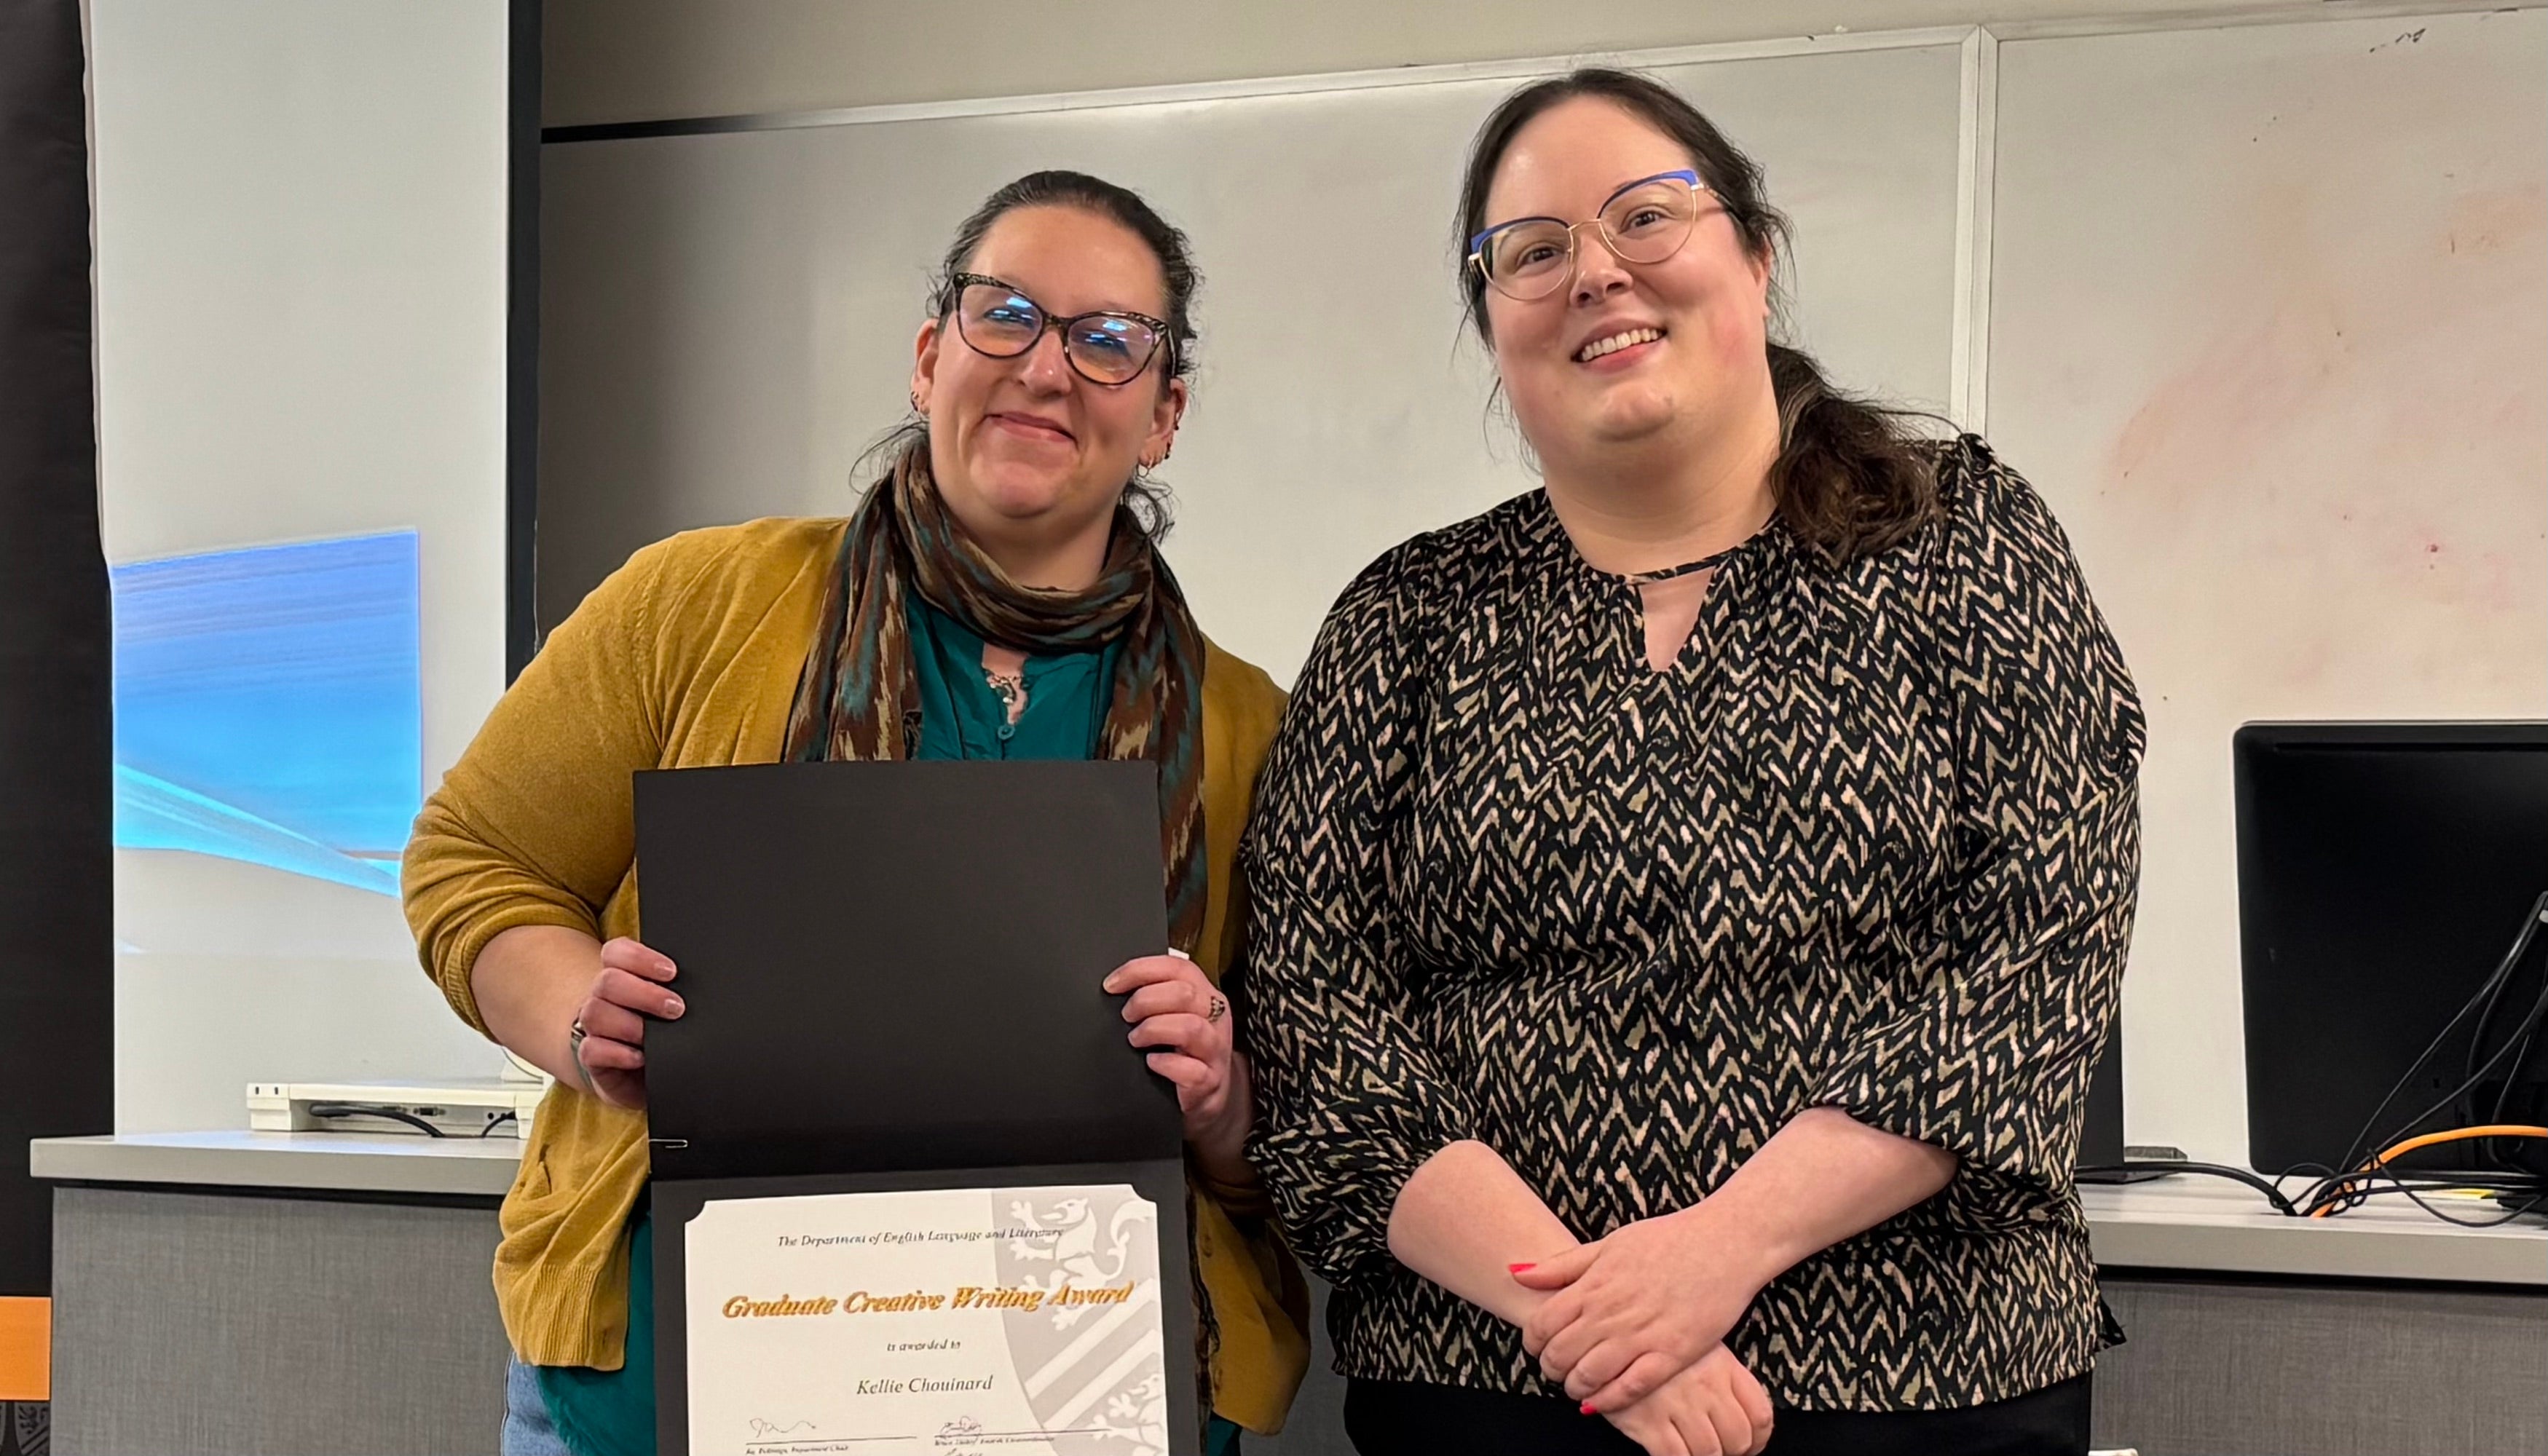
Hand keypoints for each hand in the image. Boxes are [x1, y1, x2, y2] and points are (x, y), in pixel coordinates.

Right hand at [567, 936, 683, 1109]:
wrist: (646, 1072)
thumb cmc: (664, 1033)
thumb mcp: (671, 1009)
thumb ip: (675, 992)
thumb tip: (699, 987)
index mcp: (622, 977)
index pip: (616, 953)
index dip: (639, 958)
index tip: (671, 971)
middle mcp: (604, 998)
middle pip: (607, 981)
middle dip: (645, 993)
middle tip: (676, 1008)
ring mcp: (594, 1028)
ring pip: (594, 1013)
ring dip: (629, 1024)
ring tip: (656, 1038)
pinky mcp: (592, 1059)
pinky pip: (591, 1050)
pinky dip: (617, 1053)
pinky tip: (640, 1058)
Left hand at [1103, 951, 1247, 1168]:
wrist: (1208, 1098)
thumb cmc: (1183, 1051)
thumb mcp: (1175, 1016)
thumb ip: (1157, 996)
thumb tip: (1115, 985)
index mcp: (1204, 994)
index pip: (1177, 967)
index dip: (1140, 970)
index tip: (1111, 984)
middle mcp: (1215, 1018)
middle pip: (1184, 993)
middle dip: (1145, 1000)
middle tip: (1126, 1016)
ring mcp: (1215, 1051)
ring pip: (1190, 1028)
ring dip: (1153, 1029)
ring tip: (1135, 1039)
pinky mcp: (1209, 1081)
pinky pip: (1190, 1070)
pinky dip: (1164, 1064)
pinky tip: (1150, 1063)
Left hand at [1515, 1206, 1768, 1406]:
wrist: (1726, 1243)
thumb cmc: (1668, 1240)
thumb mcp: (1610, 1243)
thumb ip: (1563, 1265)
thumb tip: (1517, 1274)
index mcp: (1594, 1283)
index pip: (1542, 1324)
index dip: (1532, 1342)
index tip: (1537, 1347)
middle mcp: (1611, 1311)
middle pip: (1560, 1354)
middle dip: (1550, 1368)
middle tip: (1555, 1370)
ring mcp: (1641, 1334)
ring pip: (1589, 1375)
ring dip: (1575, 1387)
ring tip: (1576, 1386)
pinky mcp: (1672, 1353)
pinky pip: (1630, 1388)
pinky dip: (1609, 1399)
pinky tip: (1601, 1401)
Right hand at [1598, 1344, 1773, 1455]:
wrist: (1604, 1331)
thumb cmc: (1653, 1338)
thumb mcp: (1695, 1343)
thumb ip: (1721, 1373)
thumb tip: (1742, 1412)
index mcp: (1723, 1365)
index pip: (1760, 1414)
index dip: (1758, 1440)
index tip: (1750, 1445)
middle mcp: (1706, 1386)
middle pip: (1738, 1438)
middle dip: (1732, 1452)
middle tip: (1720, 1450)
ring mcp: (1677, 1404)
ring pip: (1709, 1452)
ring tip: (1693, 1450)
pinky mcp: (1647, 1421)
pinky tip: (1671, 1451)